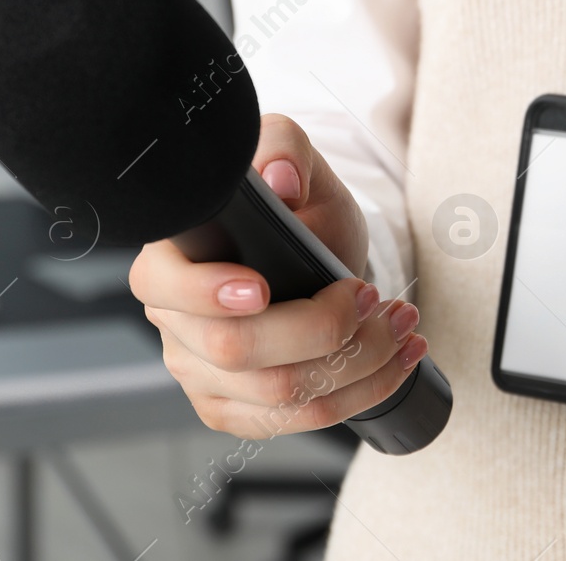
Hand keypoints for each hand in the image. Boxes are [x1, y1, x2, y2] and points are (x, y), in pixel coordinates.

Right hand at [130, 114, 427, 437]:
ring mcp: (202, 374)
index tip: (263, 288)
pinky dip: (360, 392)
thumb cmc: (299, 210)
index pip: (165, 287)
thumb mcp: (294, 158)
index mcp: (170, 260)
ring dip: (357, 361)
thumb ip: (281, 146)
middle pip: (236, 350)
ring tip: (400, 323)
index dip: (207, 294)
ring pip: (277, 393)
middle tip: (373, 297)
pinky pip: (298, 420)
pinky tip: (395, 359)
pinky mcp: (237, 410)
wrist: (323, 254)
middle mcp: (174, 324)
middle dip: (322, 328)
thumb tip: (279, 178)